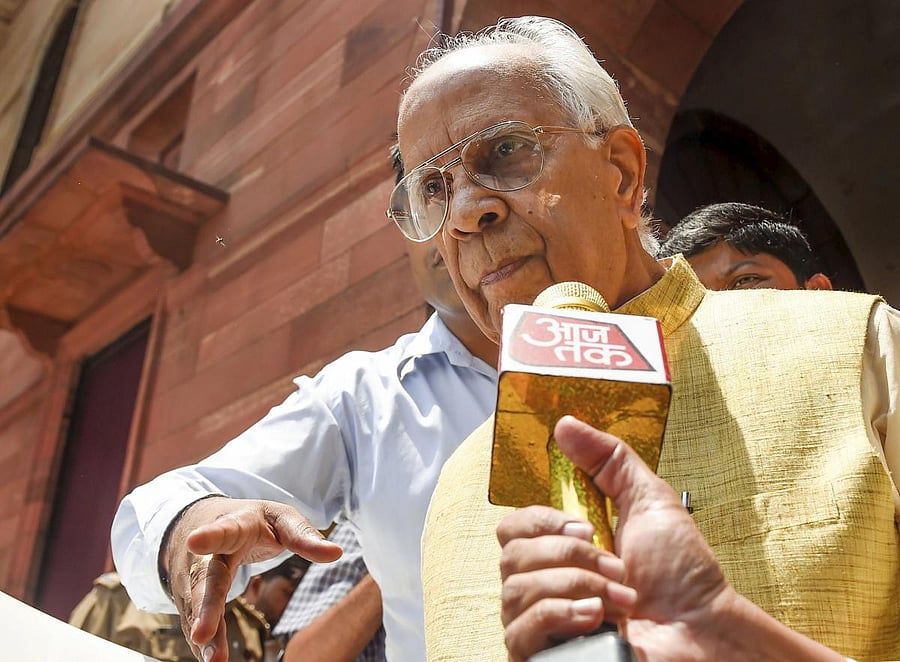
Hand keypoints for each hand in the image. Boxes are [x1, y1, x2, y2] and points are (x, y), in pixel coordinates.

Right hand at [164, 497, 341, 661]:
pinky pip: (194, 620)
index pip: (225, 530)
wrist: (204, 522)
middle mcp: (207, 552)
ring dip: (204, 634)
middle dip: (205, 606)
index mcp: (234, 525)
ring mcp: (193, 576)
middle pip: (206, 579)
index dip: (211, 535)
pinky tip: (210, 659)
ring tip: (214, 660)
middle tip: (202, 633)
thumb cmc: (253, 522)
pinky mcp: (189, 596)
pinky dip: (204, 642)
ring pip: (195, 606)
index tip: (195, 540)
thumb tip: (337, 553)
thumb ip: (304, 536)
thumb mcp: (282, 519)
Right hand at [498, 416, 846, 661]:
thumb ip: (608, 459)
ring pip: (515, 590)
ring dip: (575, 587)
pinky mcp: (544, 655)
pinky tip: (596, 620)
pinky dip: (560, 617)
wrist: (704, 628)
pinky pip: (519, 631)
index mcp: (560, 549)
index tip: (585, 528)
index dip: (540, 522)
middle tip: (615, 566)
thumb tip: (564, 424)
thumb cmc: (683, 572)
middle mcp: (542, 584)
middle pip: (510, 557)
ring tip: (620, 598)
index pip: (511, 528)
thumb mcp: (648, 500)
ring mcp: (541, 623)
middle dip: (569, 557)